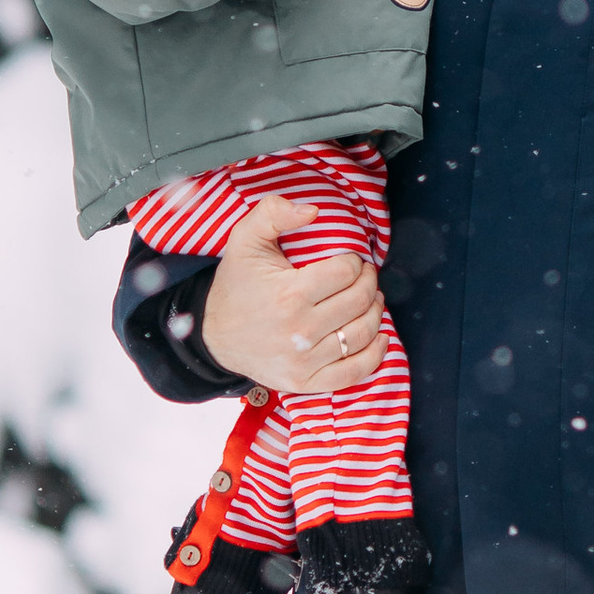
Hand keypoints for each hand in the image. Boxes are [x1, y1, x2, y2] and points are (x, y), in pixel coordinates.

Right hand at [199, 199, 386, 400]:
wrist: (213, 337)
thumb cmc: (235, 285)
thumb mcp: (244, 239)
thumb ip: (274, 212)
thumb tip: (313, 209)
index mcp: (289, 294)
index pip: (347, 272)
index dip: (356, 261)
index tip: (351, 260)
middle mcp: (300, 331)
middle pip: (359, 301)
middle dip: (369, 282)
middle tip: (365, 276)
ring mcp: (304, 361)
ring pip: (362, 333)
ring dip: (375, 312)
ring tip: (370, 299)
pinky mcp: (306, 383)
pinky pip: (354, 372)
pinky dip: (375, 355)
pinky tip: (380, 337)